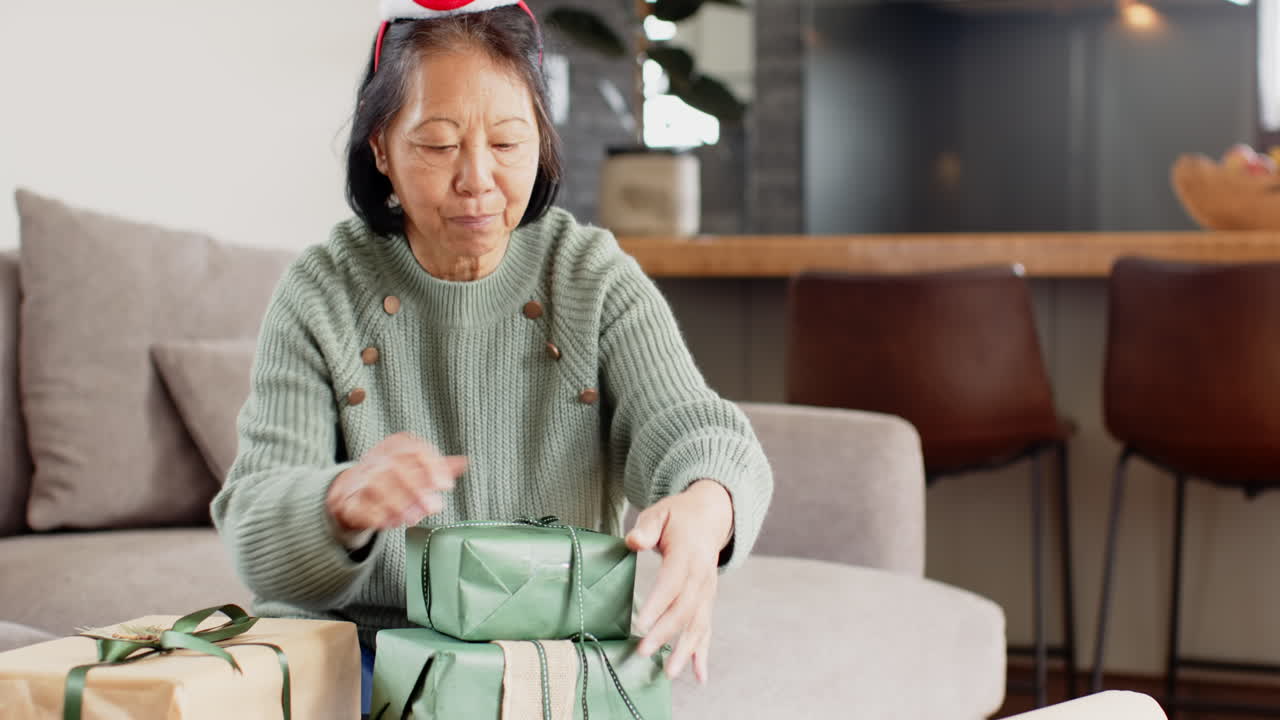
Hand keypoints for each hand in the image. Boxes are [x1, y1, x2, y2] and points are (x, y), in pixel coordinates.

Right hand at [326, 432, 466, 531]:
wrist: (351, 489)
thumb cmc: (391, 477)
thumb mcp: (414, 467)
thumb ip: (438, 467)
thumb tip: (463, 462)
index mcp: (395, 446)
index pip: (414, 449)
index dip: (432, 466)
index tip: (446, 485)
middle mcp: (376, 459)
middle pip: (395, 468)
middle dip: (417, 489)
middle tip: (434, 507)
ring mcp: (359, 479)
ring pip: (376, 486)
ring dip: (398, 503)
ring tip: (415, 517)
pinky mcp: (346, 501)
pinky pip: (358, 506)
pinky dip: (375, 515)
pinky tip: (390, 523)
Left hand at [626, 479, 733, 684]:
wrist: (711, 516)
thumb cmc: (679, 516)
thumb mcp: (660, 512)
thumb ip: (646, 528)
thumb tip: (633, 541)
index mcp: (688, 554)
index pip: (672, 582)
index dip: (658, 603)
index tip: (641, 623)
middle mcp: (702, 576)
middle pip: (684, 609)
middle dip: (665, 633)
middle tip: (643, 652)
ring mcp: (707, 591)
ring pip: (698, 624)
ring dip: (684, 650)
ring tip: (669, 672)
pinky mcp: (707, 601)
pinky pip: (707, 629)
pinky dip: (703, 654)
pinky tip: (699, 676)